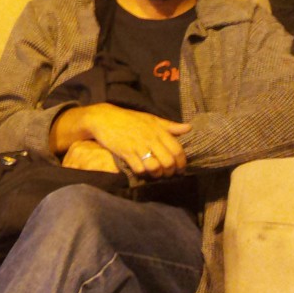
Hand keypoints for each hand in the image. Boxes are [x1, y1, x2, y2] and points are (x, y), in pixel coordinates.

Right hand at [53, 103, 188, 178]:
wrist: (104, 118)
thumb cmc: (129, 119)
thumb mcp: (151, 119)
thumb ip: (169, 126)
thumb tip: (189, 128)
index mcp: (159, 130)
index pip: (177, 150)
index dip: (181, 162)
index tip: (180, 168)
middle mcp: (150, 139)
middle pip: (168, 161)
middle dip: (171, 171)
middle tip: (168, 174)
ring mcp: (137, 146)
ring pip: (155, 167)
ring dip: (157, 174)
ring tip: (156, 174)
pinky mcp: (125, 152)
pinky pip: (139, 168)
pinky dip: (143, 173)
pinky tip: (142, 172)